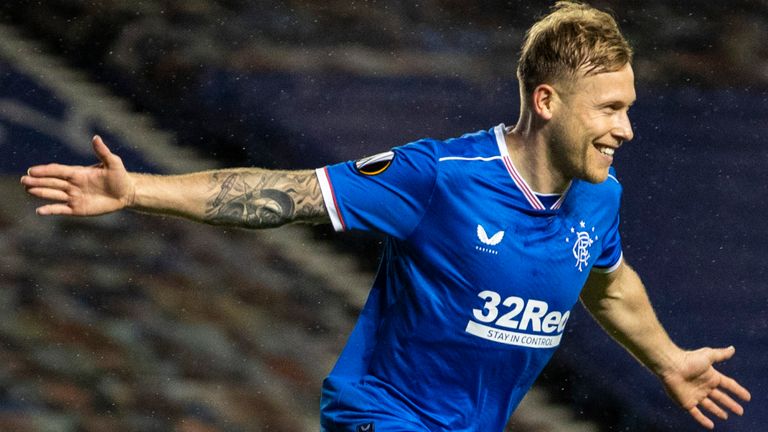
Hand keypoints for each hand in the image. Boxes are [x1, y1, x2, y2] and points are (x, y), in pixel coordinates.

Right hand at [21, 135, 135, 215]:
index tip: (33, 170)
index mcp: (78, 172)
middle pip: (52, 182)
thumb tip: (96, 137)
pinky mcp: (77, 209)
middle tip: (24, 180)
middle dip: (38, 181)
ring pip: (53, 194)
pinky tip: (39, 210)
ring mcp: (74, 196)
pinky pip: (61, 209)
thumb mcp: (113, 163)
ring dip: (40, 192)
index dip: (45, 170)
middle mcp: (72, 184)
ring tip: (27, 190)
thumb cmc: (119, 176)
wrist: (126, 193)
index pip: (58, 170)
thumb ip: (103, 152)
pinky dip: (50, 209)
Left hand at [661, 346, 750, 428]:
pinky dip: (703, 420)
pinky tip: (711, 425)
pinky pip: (697, 413)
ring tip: (726, 417)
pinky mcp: (687, 402)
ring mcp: (696, 395)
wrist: (670, 366)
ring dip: (718, 411)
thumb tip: (732, 348)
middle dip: (730, 404)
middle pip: (721, 397)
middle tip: (740, 411)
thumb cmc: (689, 359)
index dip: (738, 391)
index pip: (728, 385)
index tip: (747, 397)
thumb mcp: (708, 355)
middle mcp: (704, 387)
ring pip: (710, 406)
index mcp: (711, 376)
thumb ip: (720, 354)